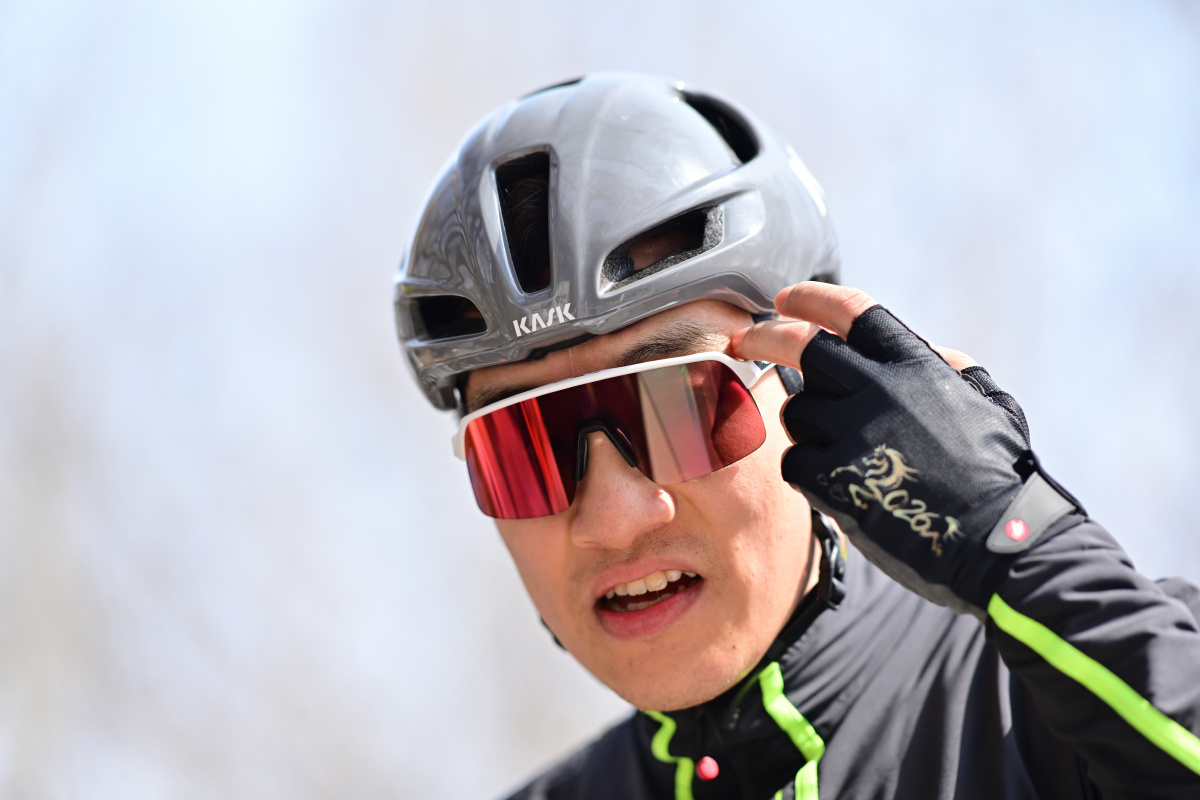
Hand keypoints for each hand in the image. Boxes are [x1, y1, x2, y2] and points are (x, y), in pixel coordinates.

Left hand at [730, 282, 1076, 615]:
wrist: (999, 542)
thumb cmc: (999, 476)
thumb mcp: (989, 403)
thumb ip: (950, 370)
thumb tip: (929, 349)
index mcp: (917, 366)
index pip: (850, 311)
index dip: (810, 298)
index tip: (786, 299)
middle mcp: (880, 389)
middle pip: (800, 345)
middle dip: (763, 336)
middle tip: (742, 340)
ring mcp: (853, 432)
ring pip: (797, 409)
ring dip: (804, 422)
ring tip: (837, 448)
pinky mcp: (834, 478)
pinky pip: (794, 459)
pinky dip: (805, 468)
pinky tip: (832, 482)